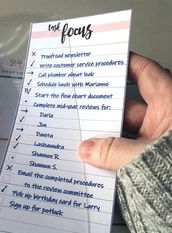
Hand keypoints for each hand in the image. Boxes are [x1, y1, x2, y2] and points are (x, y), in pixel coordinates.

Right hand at [78, 52, 171, 170]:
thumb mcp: (147, 155)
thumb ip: (114, 152)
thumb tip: (87, 149)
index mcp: (170, 106)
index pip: (146, 74)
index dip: (126, 64)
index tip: (104, 61)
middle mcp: (163, 121)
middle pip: (127, 106)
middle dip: (104, 108)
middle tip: (81, 106)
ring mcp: (155, 141)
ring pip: (124, 132)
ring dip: (105, 136)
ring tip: (82, 136)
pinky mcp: (149, 160)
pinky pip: (126, 151)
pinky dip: (111, 155)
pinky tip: (94, 157)